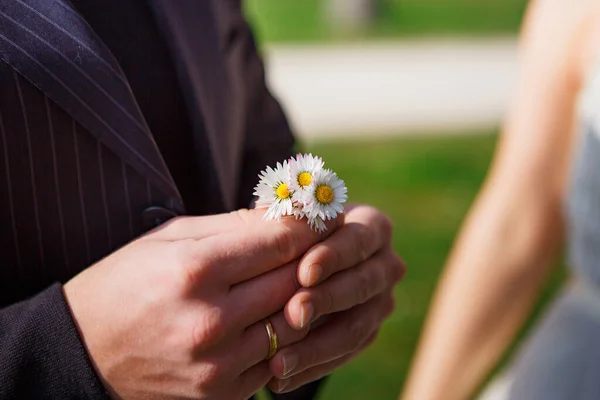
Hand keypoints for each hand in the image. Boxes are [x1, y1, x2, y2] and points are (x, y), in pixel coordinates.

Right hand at [63, 209, 339, 399]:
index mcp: (195, 271)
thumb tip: (287, 213)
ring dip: (307, 297)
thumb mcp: (170, 239)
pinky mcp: (222, 394)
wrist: (85, 352)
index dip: (311, 225)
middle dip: (315, 257)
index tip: (324, 214)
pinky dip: (286, 335)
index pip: (280, 242)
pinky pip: (277, 359)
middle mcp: (211, 321)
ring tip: (309, 276)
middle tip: (326, 241)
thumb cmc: (126, 282)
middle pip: (295, 282)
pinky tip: (280, 314)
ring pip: (295, 323)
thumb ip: (234, 226)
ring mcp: (219, 365)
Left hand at [267, 205, 405, 392]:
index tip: (305, 272)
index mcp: (373, 226)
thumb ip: (285, 209)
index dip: (334, 255)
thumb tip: (281, 204)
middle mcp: (385, 265)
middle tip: (294, 314)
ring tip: (278, 361)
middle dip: (327, 300)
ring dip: (316, 346)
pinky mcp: (365, 334)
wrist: (292, 260)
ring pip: (356, 327)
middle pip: (363, 284)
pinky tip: (278, 379)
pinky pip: (343, 356)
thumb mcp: (282, 213)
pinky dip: (311, 368)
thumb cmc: (285, 228)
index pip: (359, 239)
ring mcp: (379, 303)